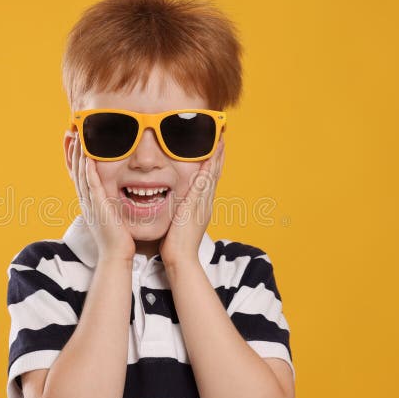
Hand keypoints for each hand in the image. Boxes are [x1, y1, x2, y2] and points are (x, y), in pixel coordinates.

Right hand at [71, 133, 135, 260]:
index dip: (76, 157)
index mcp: (89, 201)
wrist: (116, 254)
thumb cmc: (118, 238)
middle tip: (72, 132)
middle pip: (76, 170)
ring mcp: (90, 203)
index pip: (80, 174)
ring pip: (82, 174)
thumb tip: (117, 194)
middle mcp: (86, 200)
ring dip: (79, 155)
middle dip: (74, 151)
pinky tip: (89, 157)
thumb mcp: (111, 215)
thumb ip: (111, 203)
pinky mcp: (98, 206)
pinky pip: (92, 184)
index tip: (77, 141)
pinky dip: (89, 170)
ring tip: (78, 137)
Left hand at [160, 138, 224, 266]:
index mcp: (202, 207)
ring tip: (220, 143)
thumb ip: (180, 211)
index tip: (216, 150)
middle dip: (218, 157)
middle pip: (214, 175)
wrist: (180, 258)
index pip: (209, 181)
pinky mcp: (195, 206)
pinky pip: (203, 184)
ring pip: (211, 177)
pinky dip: (207, 171)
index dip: (213, 165)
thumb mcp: (180, 223)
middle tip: (222, 139)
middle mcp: (205, 203)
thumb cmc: (176, 244)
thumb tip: (177, 206)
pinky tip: (209, 159)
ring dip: (216, 159)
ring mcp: (202, 204)